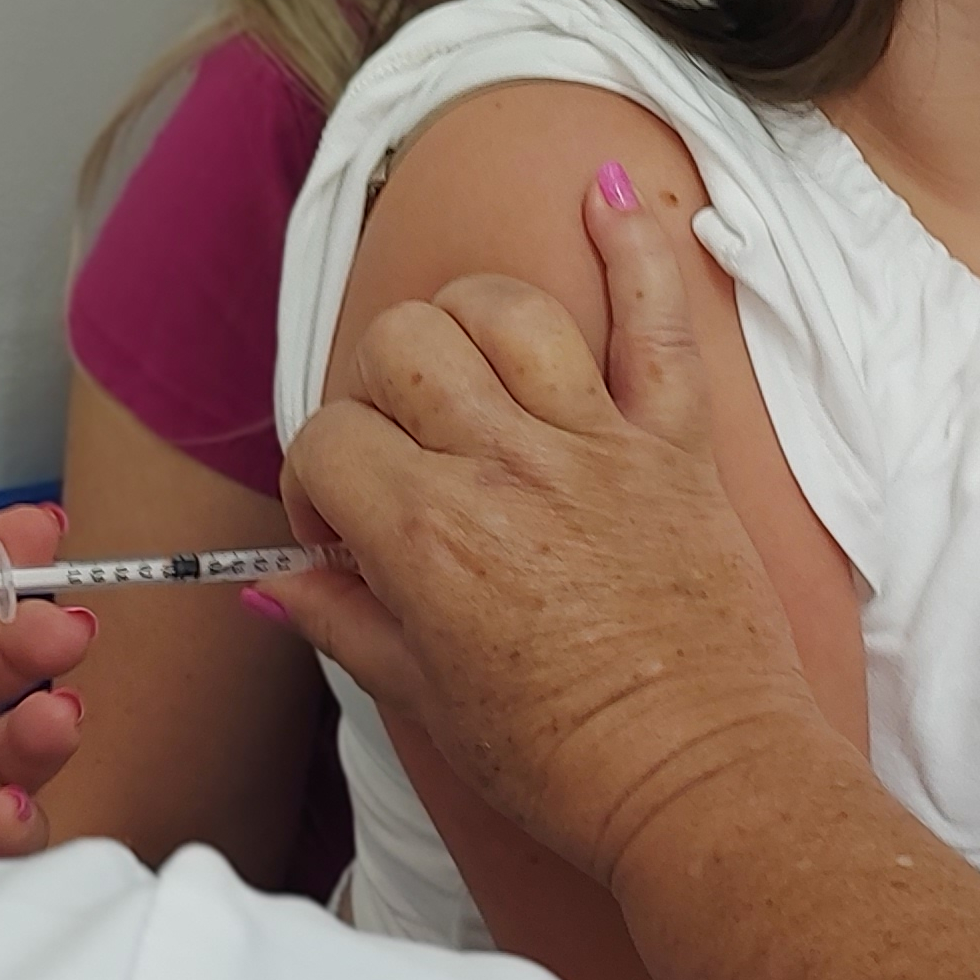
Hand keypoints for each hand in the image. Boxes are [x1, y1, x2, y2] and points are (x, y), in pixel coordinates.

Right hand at [274, 168, 830, 884]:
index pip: (326, 442)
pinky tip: (605, 191)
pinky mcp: (677, 449)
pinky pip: (658, 320)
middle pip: (398, 349)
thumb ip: (346, 624)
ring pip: (502, 309)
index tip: (342, 535)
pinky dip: (638, 246)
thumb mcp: (428, 706)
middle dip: (376, 392)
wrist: (705, 788)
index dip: (317, 485)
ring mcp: (597, 447)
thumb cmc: (569, 765)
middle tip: (402, 458)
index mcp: (430, 538)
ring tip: (467, 372)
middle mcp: (505, 469)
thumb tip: (274, 589)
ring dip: (467, 323)